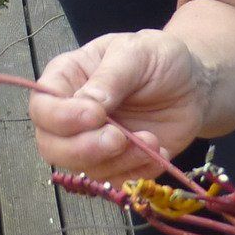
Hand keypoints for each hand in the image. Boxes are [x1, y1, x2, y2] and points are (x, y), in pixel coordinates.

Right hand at [26, 30, 210, 178]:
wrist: (192, 86)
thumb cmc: (159, 59)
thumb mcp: (137, 52)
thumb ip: (111, 77)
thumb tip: (88, 105)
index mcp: (66, 79)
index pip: (42, 108)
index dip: (61, 118)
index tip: (95, 115)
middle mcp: (71, 115)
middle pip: (51, 146)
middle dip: (83, 149)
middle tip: (118, 138)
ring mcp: (92, 143)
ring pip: (84, 168)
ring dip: (119, 161)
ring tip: (150, 140)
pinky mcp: (116, 164)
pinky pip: (115, 182)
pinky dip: (137, 172)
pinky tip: (158, 151)